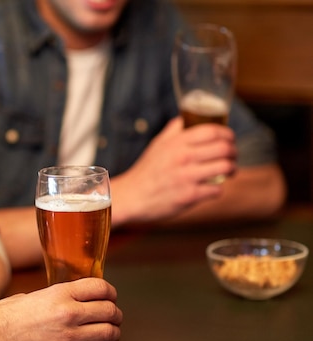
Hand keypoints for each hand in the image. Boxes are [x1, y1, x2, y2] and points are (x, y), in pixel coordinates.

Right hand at [0, 278, 121, 340]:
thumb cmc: (8, 316)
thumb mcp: (35, 295)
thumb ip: (59, 295)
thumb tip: (78, 297)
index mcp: (60, 293)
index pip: (101, 288)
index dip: (111, 292)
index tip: (110, 297)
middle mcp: (68, 312)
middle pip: (109, 310)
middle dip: (115, 313)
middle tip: (113, 316)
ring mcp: (69, 336)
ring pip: (109, 332)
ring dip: (114, 331)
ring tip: (111, 331)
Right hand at [113, 117, 236, 224]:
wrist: (131, 197)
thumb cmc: (146, 171)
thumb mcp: (157, 145)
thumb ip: (174, 130)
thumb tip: (185, 118)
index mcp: (177, 142)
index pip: (213, 130)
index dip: (228, 133)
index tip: (230, 139)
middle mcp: (183, 157)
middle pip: (224, 148)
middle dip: (234, 152)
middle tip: (232, 156)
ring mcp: (187, 177)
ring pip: (226, 167)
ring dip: (232, 169)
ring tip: (230, 171)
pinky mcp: (189, 196)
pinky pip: (217, 189)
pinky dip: (219, 189)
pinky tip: (213, 188)